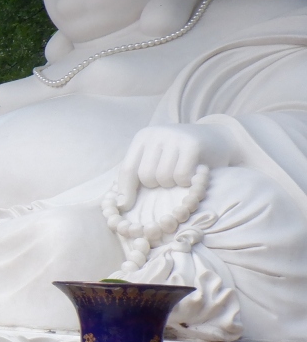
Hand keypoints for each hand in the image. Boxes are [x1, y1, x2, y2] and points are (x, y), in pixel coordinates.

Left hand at [116, 123, 234, 207]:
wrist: (220, 139)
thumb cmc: (183, 156)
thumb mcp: (158, 159)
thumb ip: (138, 174)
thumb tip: (120, 204)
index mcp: (143, 138)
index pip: (127, 169)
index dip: (125, 191)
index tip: (125, 207)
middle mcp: (156, 134)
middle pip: (145, 176)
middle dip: (157, 185)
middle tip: (170, 180)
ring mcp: (174, 137)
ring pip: (163, 178)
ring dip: (173, 184)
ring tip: (182, 175)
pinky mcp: (192, 144)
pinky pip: (180, 176)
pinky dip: (186, 182)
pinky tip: (194, 175)